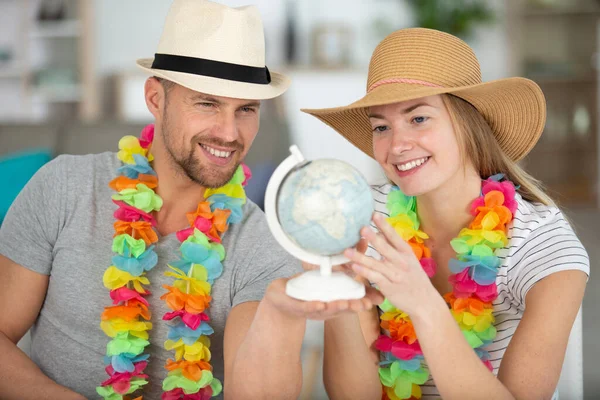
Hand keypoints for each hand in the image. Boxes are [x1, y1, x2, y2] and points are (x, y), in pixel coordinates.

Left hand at [265, 239, 382, 320]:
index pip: (354, 300)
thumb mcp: (330, 273)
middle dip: (354, 306)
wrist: (283, 297)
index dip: (366, 300)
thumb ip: (347, 260)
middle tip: (365, 304)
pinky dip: (313, 306)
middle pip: (343, 307)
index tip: (379, 299)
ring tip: (345, 304)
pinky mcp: (297, 306)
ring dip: (337, 307)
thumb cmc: (309, 285)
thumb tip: (364, 240)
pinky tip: (320, 304)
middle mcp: (327, 307)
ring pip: (327, 309)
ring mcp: (313, 308)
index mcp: (336, 299)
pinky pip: (306, 306)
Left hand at [344, 213, 439, 315]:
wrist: (425, 301)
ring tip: (347, 250)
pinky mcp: (389, 287)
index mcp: (406, 253)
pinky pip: (374, 278)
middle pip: (385, 248)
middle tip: (362, 228)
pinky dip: (364, 272)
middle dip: (373, 238)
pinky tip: (354, 267)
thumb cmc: (414, 278)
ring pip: (376, 264)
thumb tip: (380, 233)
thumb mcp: (409, 260)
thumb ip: (395, 247)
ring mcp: (395, 275)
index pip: (394, 236)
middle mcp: (401, 262)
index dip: (384, 226)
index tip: (375, 214)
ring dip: (361, 257)